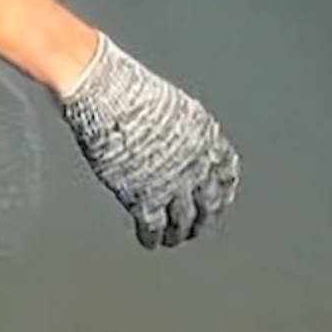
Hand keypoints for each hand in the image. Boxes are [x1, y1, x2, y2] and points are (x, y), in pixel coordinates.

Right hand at [58, 40, 239, 249]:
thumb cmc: (128, 90)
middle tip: (198, 227)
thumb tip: (181, 145)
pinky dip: (152, 238)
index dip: (223, 189)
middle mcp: (196, 164)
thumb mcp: (172, 106)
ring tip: (172, 238)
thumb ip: (184, 132)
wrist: (105, 94)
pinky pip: (154, 228)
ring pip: (184, 222)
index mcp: (206, 137)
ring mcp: (173, 184)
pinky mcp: (145, 198)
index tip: (220, 198)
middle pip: (209, 203)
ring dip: (178, 233)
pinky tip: (149, 241)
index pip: (226, 172)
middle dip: (205, 218)